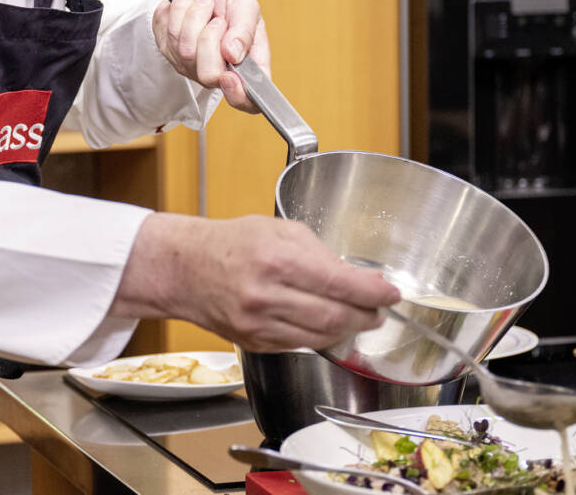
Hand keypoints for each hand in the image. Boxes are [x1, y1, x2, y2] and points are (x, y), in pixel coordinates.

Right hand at [111, 214, 401, 351]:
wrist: (184, 269)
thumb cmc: (231, 243)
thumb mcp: (278, 230)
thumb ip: (321, 253)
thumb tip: (360, 277)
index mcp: (276, 260)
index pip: (340, 283)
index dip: (373, 293)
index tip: (391, 294)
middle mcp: (267, 296)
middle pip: (336, 317)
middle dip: (366, 315)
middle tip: (377, 309)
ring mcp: (259, 324)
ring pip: (321, 337)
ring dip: (347, 329)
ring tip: (356, 317)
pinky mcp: (253, 343)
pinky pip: (299, 345)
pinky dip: (319, 337)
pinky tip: (324, 324)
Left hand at [152, 0, 269, 112]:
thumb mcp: (246, 5)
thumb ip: (245, 30)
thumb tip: (234, 54)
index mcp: (246, 67)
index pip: (246, 100)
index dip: (238, 95)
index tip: (229, 76)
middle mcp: (218, 73)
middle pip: (208, 75)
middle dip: (211, 37)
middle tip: (218, 19)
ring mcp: (190, 65)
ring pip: (186, 50)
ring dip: (195, 16)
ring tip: (205, 4)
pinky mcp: (168, 50)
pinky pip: (168, 33)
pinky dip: (180, 9)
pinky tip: (189, 4)